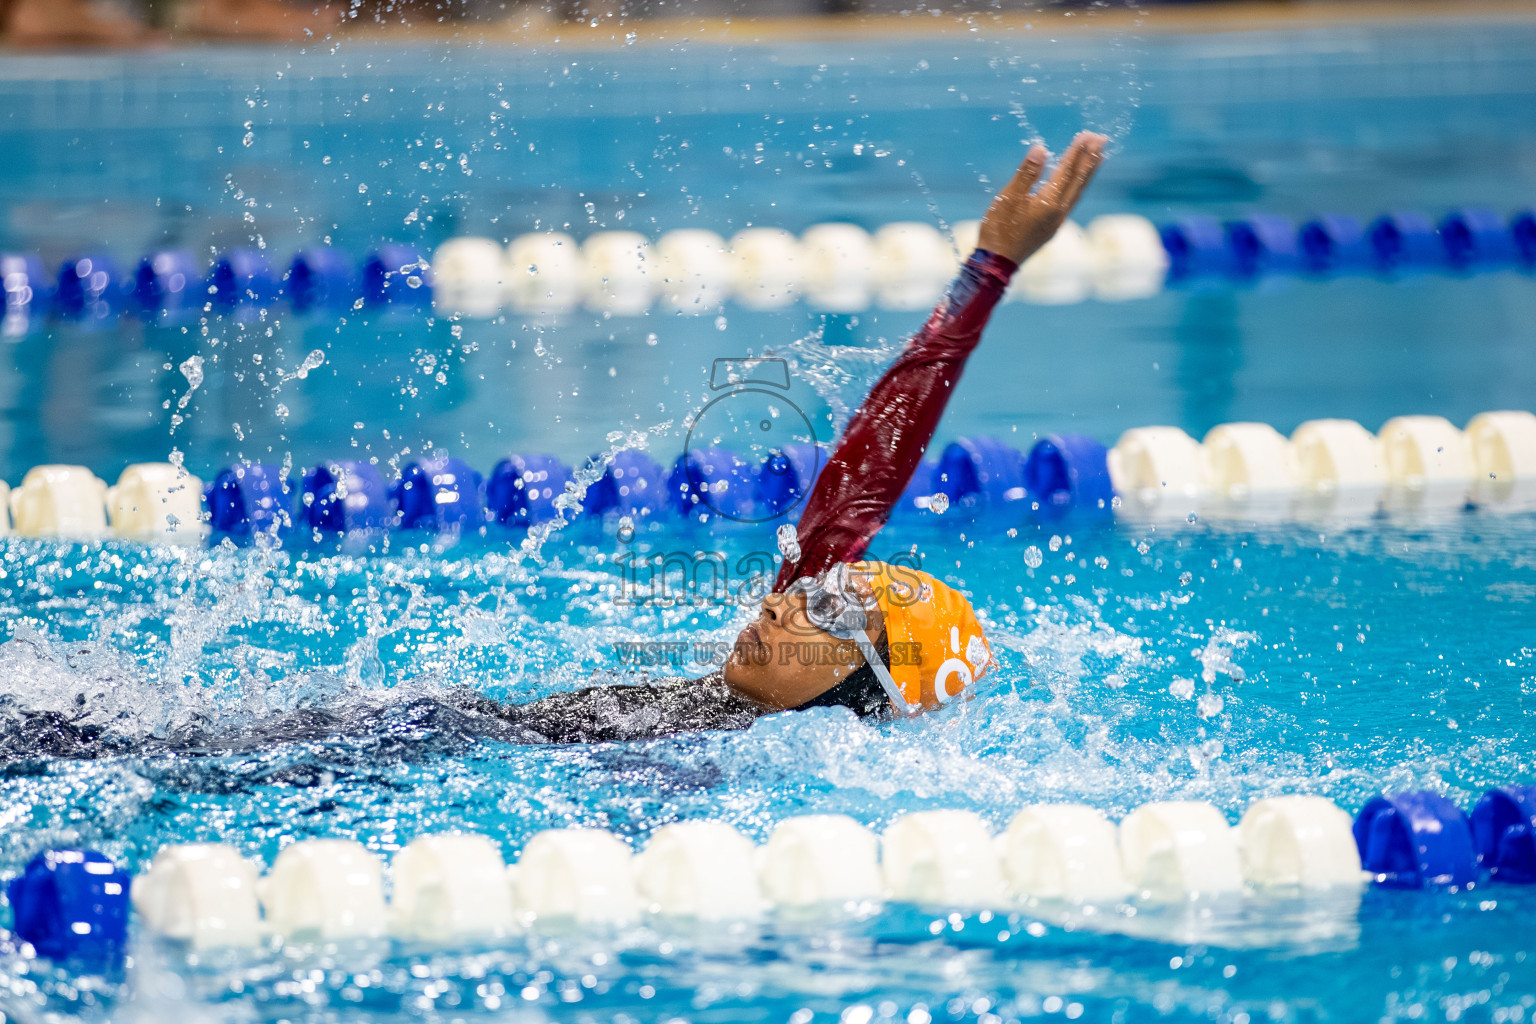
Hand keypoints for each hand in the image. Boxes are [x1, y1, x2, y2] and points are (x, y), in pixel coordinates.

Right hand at [976, 132, 1107, 265]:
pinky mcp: (1052, 227)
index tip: (1088, 135)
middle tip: (1102, 139)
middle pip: (1079, 181)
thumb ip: (1026, 174)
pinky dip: (1078, 185)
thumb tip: (1041, 149)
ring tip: (1098, 156)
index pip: (1066, 171)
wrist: (996, 264)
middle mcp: (1059, 212)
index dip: (1077, 152)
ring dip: (1088, 172)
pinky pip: (1071, 200)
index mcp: (1049, 203)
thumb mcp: (1008, 198)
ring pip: (1078, 191)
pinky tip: (1077, 182)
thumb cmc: (999, 230)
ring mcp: (1057, 221)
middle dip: (1090, 159)